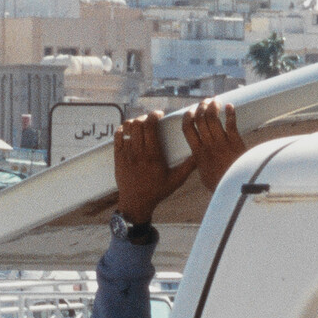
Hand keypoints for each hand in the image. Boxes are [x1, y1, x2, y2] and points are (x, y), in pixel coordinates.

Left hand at [113, 112, 196, 226]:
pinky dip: (123, 130)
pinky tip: (130, 131)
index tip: (159, 114)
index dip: (154, 115)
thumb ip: (189, 166)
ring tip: (141, 125)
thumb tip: (200, 154)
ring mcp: (126, 154)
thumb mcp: (176, 180)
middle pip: (138, 124)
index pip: (150, 126)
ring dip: (134, 122)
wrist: (136, 203)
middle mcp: (138, 152)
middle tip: (151, 120)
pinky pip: (118, 136)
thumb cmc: (157, 191)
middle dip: (145, 117)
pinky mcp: (118, 157)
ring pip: (127, 128)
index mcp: (153, 155)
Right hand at [181, 98, 246, 193]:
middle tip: (205, 102)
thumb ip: (200, 163)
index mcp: (198, 153)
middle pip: (200, 119)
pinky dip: (230, 112)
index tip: (190, 111)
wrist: (237, 187)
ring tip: (215, 100)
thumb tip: (197, 158)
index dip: (187, 117)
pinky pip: (231, 123)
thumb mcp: (204, 175)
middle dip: (202, 107)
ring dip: (214, 106)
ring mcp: (222, 142)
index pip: (187, 129)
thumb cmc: (220, 183)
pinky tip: (230, 106)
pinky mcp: (235, 141)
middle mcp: (208, 145)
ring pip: (213, 118)